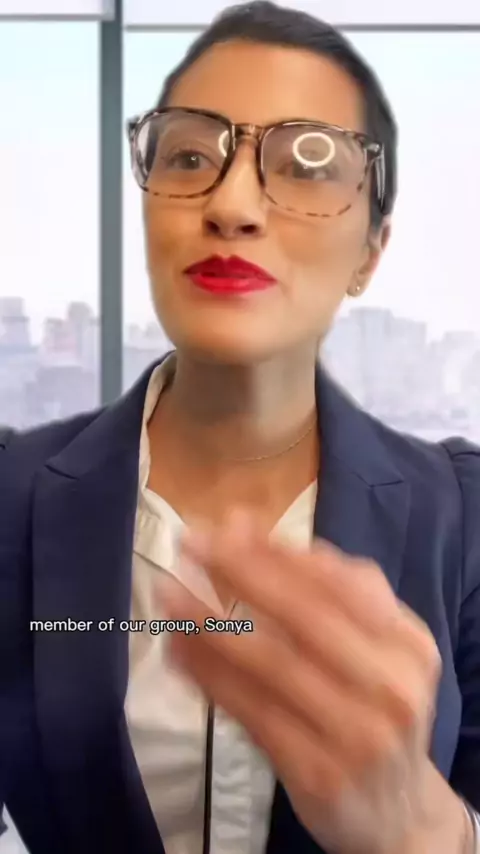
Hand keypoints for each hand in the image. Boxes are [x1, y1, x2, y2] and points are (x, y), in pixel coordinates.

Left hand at [160, 508, 443, 853]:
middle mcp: (391, 686)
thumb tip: (245, 529)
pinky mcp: (316, 772)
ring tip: (171, 595)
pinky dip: (210, 678)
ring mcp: (356, 733)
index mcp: (408, 642)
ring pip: (272, 664)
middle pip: (307, 617)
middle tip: (192, 544)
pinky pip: (252, 712)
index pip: (341, 583)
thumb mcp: (378, 650)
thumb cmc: (374, 710)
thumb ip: (329, 591)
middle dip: (243, 573)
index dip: (281, 550)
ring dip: (213, 624)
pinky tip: (179, 652)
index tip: (229, 525)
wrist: (396, 813)